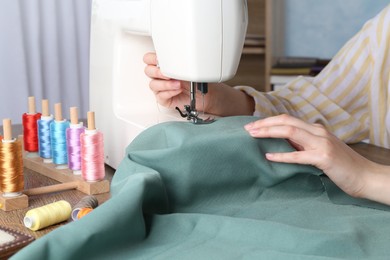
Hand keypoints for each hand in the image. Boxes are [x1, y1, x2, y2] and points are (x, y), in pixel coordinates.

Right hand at [143, 52, 204, 110]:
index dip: (152, 58)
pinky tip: (178, 90)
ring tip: (177, 84)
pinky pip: (160, 96)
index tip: (160, 58)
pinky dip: (169, 92)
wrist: (202, 95)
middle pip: (148, 71)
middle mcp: (160, 77)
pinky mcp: (163, 99)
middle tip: (168, 73)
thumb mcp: (188, 68)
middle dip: (157, 71)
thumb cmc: (195, 81)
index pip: (149, 59)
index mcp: (163, 66)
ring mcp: (160, 88)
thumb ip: (180, 62)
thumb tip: (178, 57)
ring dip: (166, 84)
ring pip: (153, 84)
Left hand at [244, 114, 378, 198]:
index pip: (287, 119)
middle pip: (285, 121)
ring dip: (268, 132)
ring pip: (290, 131)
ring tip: (253, 136)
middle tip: (247, 129)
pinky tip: (269, 156)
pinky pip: (298, 155)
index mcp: (316, 129)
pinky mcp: (323, 157)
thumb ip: (303, 143)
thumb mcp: (319, 149)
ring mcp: (321, 143)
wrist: (365, 176)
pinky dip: (281, 155)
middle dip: (264, 123)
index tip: (253, 126)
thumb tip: (281, 141)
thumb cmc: (342, 165)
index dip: (268, 121)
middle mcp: (318, 132)